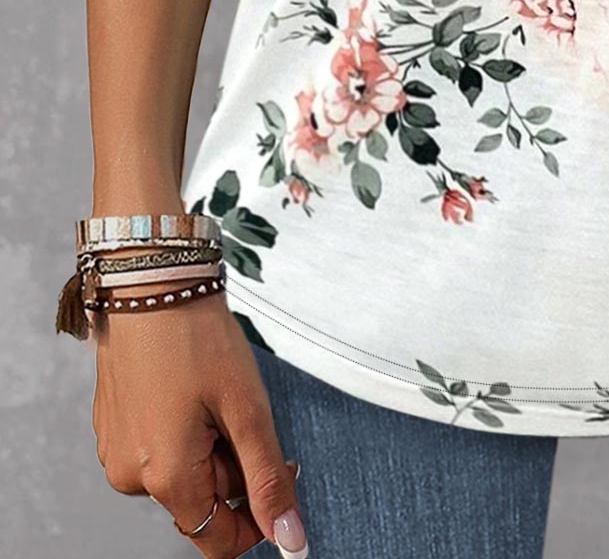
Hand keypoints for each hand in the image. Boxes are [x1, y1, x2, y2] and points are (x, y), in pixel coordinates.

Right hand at [93, 294, 305, 556]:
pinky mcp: (113, 426)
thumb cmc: (194, 336)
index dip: (256, 518)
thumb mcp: (247, 408)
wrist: (150, 282)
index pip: (217, 540)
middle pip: (202, 500)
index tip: (280, 475)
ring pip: (182, 472)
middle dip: (233, 465)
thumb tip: (289, 536)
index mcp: (165, 477)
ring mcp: (118, 450)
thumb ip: (268, 479)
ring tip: (212, 392)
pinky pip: (159, 447)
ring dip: (208, 445)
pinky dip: (183, 428)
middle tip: (242, 410)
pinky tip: (188, 388)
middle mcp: (132, 474)